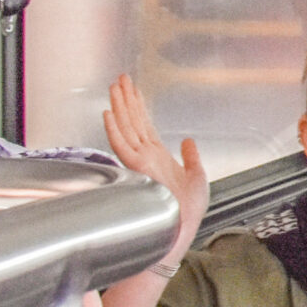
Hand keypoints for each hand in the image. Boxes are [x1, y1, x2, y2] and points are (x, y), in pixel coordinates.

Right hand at [103, 75, 206, 265]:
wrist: (181, 228)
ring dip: (119, 107)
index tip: (133, 90)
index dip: (139, 107)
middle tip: (120, 78)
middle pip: (133, 122)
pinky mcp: (137, 169)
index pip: (145, 126)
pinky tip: (109, 114)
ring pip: (126, 128)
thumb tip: (189, 141)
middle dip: (126, 100)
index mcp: (158, 157)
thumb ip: (192, 157)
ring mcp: (140, 162)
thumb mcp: (198, 177)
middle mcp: (146, 157)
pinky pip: (122, 146)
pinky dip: (115, 129)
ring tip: (114, 87)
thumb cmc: (186, 210)